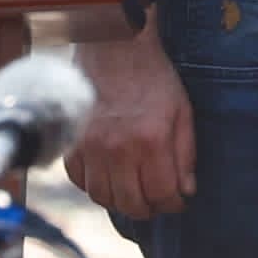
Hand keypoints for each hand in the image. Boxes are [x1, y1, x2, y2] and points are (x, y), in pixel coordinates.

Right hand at [65, 30, 193, 221]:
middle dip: (149, 209)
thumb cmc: (153, 78)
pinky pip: (80, 181)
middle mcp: (118, 149)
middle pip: (131, 204)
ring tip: (134, 193)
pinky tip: (110, 178)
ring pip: (103, 197)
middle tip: (157, 202)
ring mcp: (90, 148)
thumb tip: (186, 190)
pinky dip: (95, 186)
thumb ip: (185, 154)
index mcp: (151, 141)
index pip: (162, 194)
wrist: (113, 48)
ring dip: (121, 202)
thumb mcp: (181, 111)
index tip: (177, 201)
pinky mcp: (71, 143)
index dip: (173, 204)